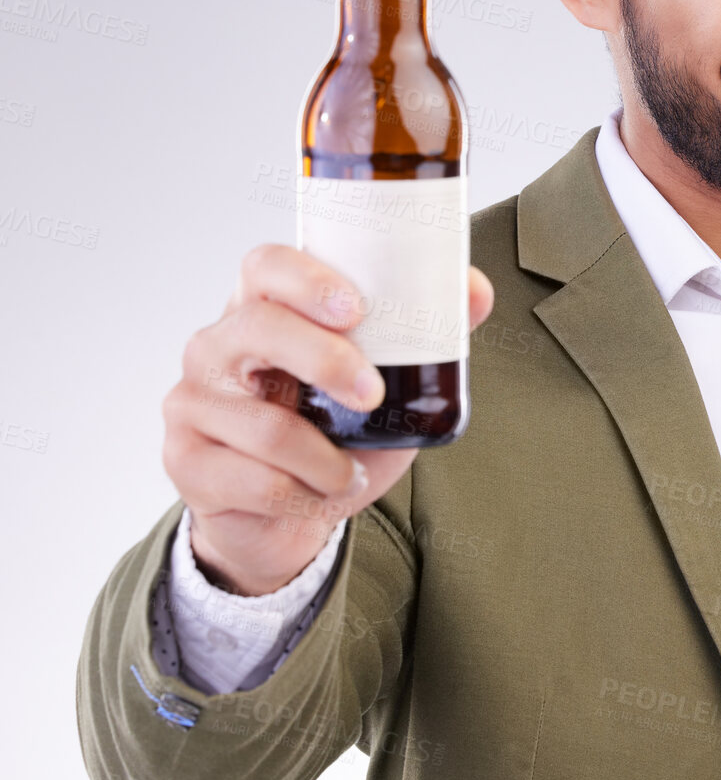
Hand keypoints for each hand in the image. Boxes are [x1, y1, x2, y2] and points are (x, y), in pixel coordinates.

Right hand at [160, 244, 493, 594]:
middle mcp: (217, 346)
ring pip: (264, 425)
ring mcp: (193, 402)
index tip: (355, 307)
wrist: (288, 513)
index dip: (307, 279)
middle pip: (259, 328)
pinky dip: (303, 494)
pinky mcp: (185, 461)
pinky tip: (320, 494)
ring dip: (324, 458)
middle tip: (373, 393)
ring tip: (348, 471)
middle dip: (326, 360)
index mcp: (263, 308)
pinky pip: (253, 479)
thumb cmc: (335, 431)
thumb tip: (476, 291)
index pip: (266, 266)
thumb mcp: (387, 382)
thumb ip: (427, 334)